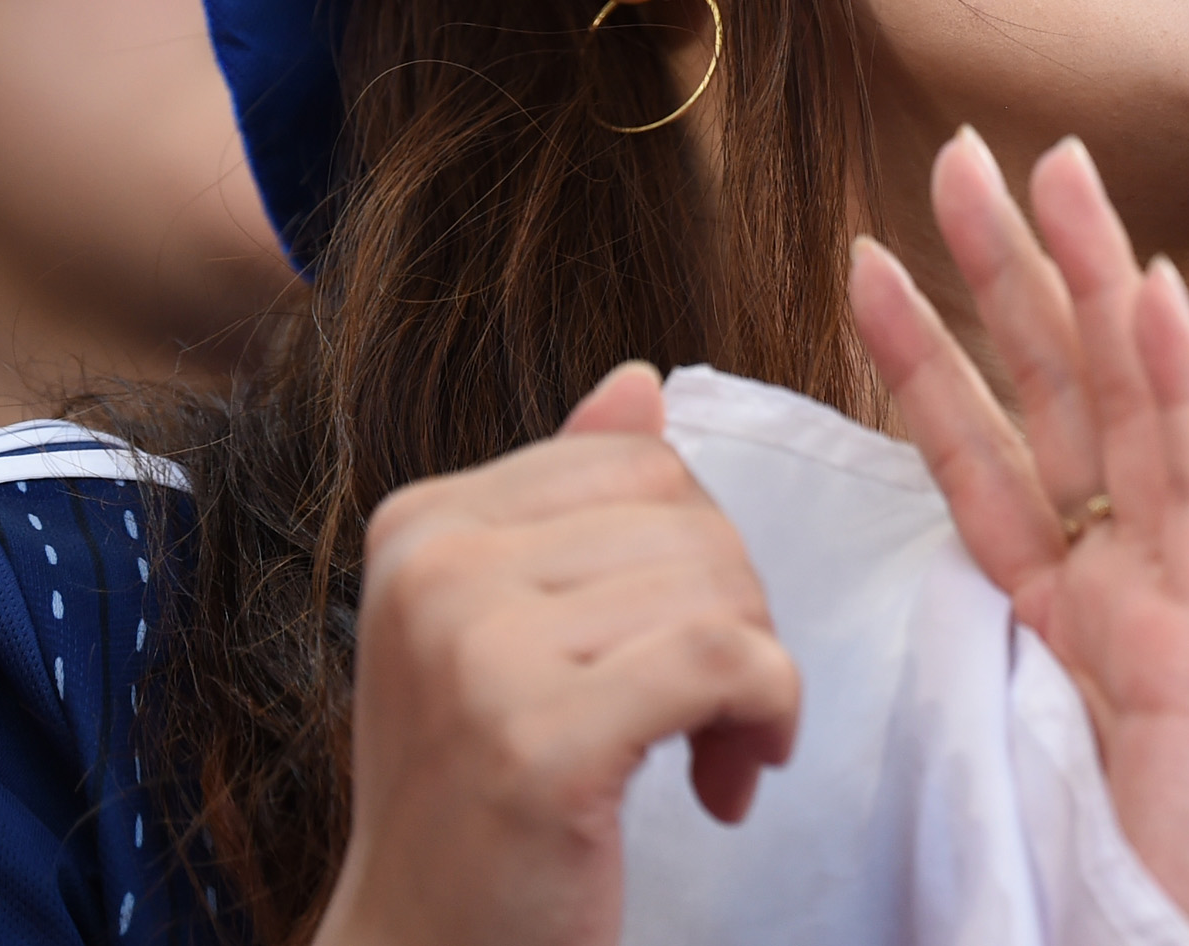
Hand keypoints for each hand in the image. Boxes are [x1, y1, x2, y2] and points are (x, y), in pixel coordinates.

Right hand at [310, 363, 800, 945]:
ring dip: (754, 682)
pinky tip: (730, 786)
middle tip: (708, 723)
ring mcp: (476, 651)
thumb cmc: (484, 804)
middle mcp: (433, 568)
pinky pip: (729, 659)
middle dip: (736, 618)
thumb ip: (570, 506)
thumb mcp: (506, 636)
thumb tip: (641, 383)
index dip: (696, 557)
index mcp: (421, 524)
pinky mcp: (538, 739)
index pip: (641, 463)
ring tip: (713, 761)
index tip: (674, 654)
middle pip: (689, 517)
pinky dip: (767, 715)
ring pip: (718, 587)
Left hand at [849, 132, 1188, 945]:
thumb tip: (787, 635)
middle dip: (1015, 271)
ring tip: (1056, 166)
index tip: (866, 258)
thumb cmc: (1056, 904)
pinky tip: (1154, 293)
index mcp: (1051, 617)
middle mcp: (1121, 586)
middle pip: (1062, 397)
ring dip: (1096, 279)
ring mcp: (1177, 601)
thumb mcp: (956, 769)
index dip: (926, 355)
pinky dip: (1184, 383)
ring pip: (1135, 406)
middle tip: (958, 149)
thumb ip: (906, 687)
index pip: (976, 453)